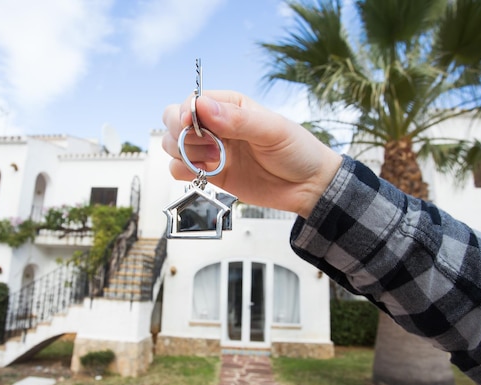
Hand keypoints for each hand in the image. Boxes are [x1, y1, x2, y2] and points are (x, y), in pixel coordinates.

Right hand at [161, 90, 341, 217]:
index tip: (191, 125)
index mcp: (230, 105)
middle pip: (173, 120)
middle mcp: (216, 125)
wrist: (308, 187)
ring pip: (172, 145)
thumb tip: (203, 107)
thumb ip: (238, 120)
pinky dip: (183, 171)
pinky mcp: (210, 173)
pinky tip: (204, 172)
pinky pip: (179, 169)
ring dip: (183, 153)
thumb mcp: (272, 131)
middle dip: (181, 134)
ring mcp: (211, 150)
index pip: (192, 101)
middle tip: (209, 147)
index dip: (186, 112)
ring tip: (212, 161)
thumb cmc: (297, 151)